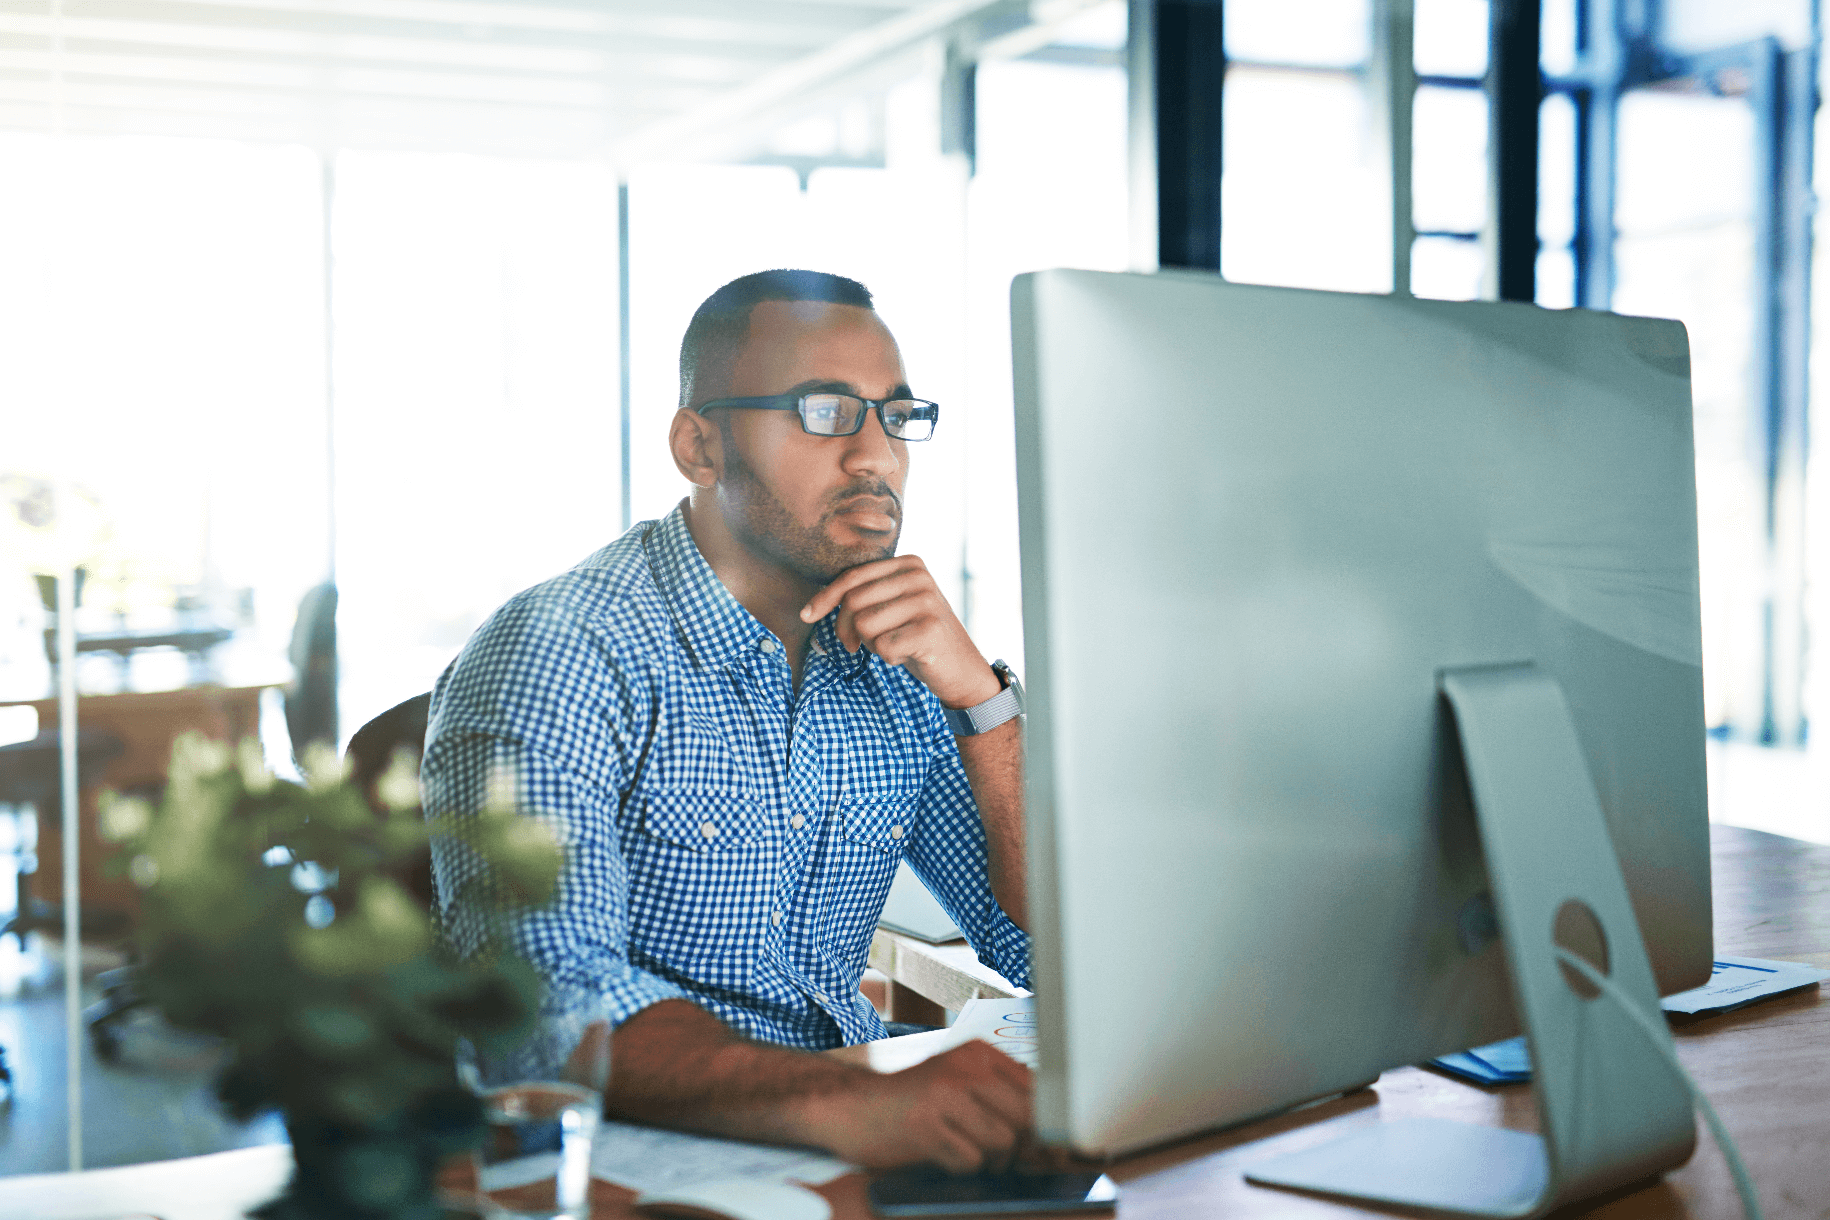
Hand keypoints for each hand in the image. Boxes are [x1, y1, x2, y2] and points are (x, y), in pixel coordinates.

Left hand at [800, 556, 1000, 709]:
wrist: (962, 670)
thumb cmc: (917, 638)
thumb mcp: (892, 608)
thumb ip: (864, 595)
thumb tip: (812, 607)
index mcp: (909, 563)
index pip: (853, 577)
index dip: (825, 598)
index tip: (806, 616)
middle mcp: (919, 576)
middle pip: (853, 601)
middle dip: (847, 629)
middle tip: (857, 646)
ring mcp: (927, 601)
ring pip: (864, 625)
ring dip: (871, 645)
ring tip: (894, 646)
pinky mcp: (930, 629)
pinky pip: (882, 646)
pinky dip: (889, 657)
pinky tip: (908, 656)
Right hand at [813, 1040, 1033, 1171]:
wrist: (851, 1107)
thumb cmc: (912, 1103)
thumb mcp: (960, 1086)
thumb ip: (1003, 1103)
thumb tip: (1051, 1144)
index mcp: (977, 1052)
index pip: (1036, 1089)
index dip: (1044, 1124)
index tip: (1045, 1147)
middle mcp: (964, 1066)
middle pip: (1025, 1117)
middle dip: (1020, 1146)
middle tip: (1001, 1157)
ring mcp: (944, 1094)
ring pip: (1002, 1141)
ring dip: (990, 1160)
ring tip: (966, 1152)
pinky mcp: (926, 1126)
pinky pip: (971, 1160)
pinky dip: (961, 1167)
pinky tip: (942, 1154)